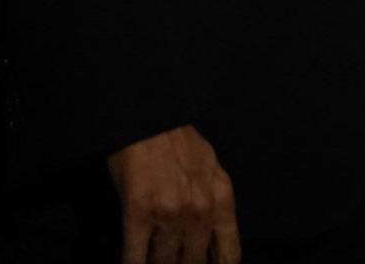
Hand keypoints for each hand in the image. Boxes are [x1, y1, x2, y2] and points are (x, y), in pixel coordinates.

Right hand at [108, 125, 239, 263]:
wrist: (147, 115)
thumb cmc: (176, 140)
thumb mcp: (210, 168)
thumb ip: (214, 203)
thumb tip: (212, 238)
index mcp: (221, 199)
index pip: (228, 256)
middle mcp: (200, 211)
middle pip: (194, 263)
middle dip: (182, 263)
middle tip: (172, 258)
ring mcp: (170, 214)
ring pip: (165, 262)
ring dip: (158, 263)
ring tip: (153, 258)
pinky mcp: (139, 213)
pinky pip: (135, 257)